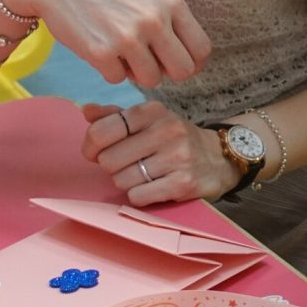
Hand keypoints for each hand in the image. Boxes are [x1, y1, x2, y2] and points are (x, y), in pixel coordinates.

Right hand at [0, 0, 212, 88]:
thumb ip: (170, 15)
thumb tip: (190, 54)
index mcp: (170, 1)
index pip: (201, 49)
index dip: (191, 61)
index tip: (175, 60)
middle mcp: (154, 20)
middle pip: (183, 71)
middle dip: (167, 71)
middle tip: (149, 61)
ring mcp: (127, 38)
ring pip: (151, 80)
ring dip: (136, 71)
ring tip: (121, 50)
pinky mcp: (101, 53)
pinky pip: (118, 79)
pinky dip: (109, 69)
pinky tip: (99, 46)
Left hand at [80, 101, 237, 206]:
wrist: (220, 157)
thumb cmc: (174, 138)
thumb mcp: (149, 120)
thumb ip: (116, 115)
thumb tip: (86, 111)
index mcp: (152, 111)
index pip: (102, 130)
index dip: (91, 146)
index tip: (95, 152)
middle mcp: (166, 130)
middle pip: (108, 160)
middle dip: (112, 167)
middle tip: (126, 165)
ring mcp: (177, 157)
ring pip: (122, 180)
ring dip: (126, 182)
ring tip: (143, 175)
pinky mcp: (183, 183)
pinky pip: (138, 196)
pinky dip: (139, 195)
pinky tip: (151, 187)